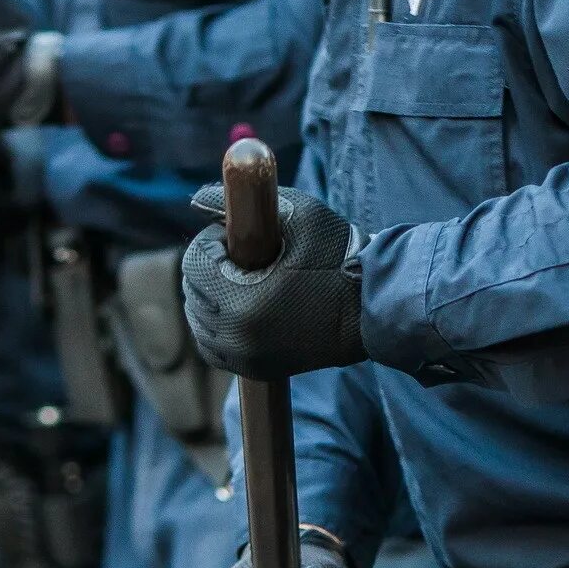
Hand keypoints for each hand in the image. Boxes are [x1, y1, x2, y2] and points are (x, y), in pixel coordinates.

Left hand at [181, 185, 362, 379]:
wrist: (374, 308)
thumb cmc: (339, 255)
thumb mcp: (299, 215)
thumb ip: (249, 204)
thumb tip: (200, 199)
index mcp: (242, 299)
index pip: (195, 263)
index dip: (212, 241)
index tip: (237, 234)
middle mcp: (237, 335)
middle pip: (194, 292)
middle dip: (210, 268)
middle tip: (244, 255)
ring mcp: (246, 358)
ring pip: (200, 322)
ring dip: (210, 298)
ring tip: (241, 280)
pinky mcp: (256, 369)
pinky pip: (214, 348)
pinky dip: (217, 327)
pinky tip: (236, 308)